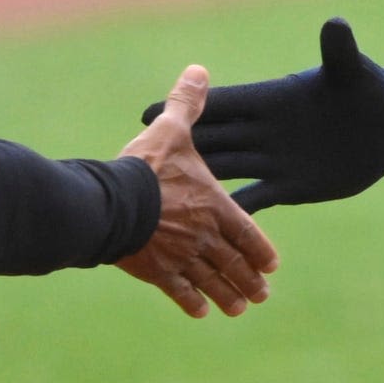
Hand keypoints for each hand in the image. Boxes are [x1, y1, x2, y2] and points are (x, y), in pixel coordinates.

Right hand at [116, 65, 279, 317]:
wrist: (111, 202)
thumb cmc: (146, 165)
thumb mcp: (171, 129)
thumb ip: (188, 104)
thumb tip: (199, 70)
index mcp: (214, 205)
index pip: (247, 231)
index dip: (260, 249)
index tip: (272, 265)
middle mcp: (204, 236)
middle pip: (233, 262)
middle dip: (249, 280)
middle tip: (262, 295)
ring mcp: (181, 256)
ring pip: (211, 281)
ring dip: (227, 295)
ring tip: (239, 309)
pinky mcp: (154, 270)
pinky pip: (177, 290)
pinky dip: (191, 302)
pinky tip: (201, 312)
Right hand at [140, 19, 383, 211]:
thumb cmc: (370, 90)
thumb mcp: (352, 71)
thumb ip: (338, 50)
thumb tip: (337, 22)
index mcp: (273, 100)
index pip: (222, 103)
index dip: (188, 107)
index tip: (149, 111)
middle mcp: (266, 131)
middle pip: (214, 138)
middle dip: (179, 148)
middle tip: (137, 159)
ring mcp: (275, 160)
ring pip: (226, 170)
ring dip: (198, 181)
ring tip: (160, 198)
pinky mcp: (291, 186)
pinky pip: (255, 199)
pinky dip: (232, 212)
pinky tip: (206, 229)